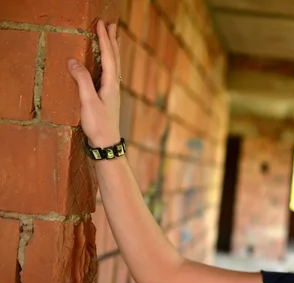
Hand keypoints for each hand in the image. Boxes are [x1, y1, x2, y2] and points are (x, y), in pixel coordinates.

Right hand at [68, 20, 120, 147]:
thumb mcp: (87, 102)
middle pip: (115, 58)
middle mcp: (115, 86)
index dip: (105, 39)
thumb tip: (73, 61)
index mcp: (111, 84)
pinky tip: (108, 64)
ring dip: (113, 50)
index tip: (102, 24)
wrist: (107, 143)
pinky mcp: (109, 97)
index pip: (109, 57)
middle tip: (111, 24)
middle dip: (112, 40)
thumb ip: (82, 81)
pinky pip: (111, 73)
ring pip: (115, 65)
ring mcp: (113, 92)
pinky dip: (110, 62)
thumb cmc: (98, 125)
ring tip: (113, 38)